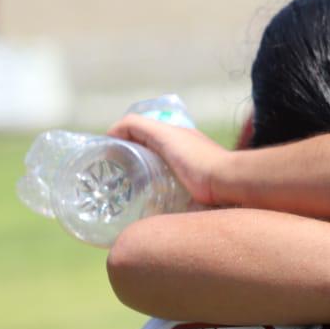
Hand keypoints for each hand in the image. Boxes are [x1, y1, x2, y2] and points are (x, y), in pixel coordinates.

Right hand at [107, 114, 228, 205]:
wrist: (226, 184)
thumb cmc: (196, 158)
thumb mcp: (164, 135)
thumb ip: (137, 127)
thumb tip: (111, 133)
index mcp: (171, 136)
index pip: (137, 133)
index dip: (119, 141)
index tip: (103, 156)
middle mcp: (177, 151)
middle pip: (143, 154)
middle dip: (125, 162)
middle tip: (107, 178)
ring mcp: (183, 172)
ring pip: (151, 173)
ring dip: (136, 179)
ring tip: (119, 192)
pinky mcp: (186, 191)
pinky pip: (162, 189)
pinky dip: (149, 192)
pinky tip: (140, 202)